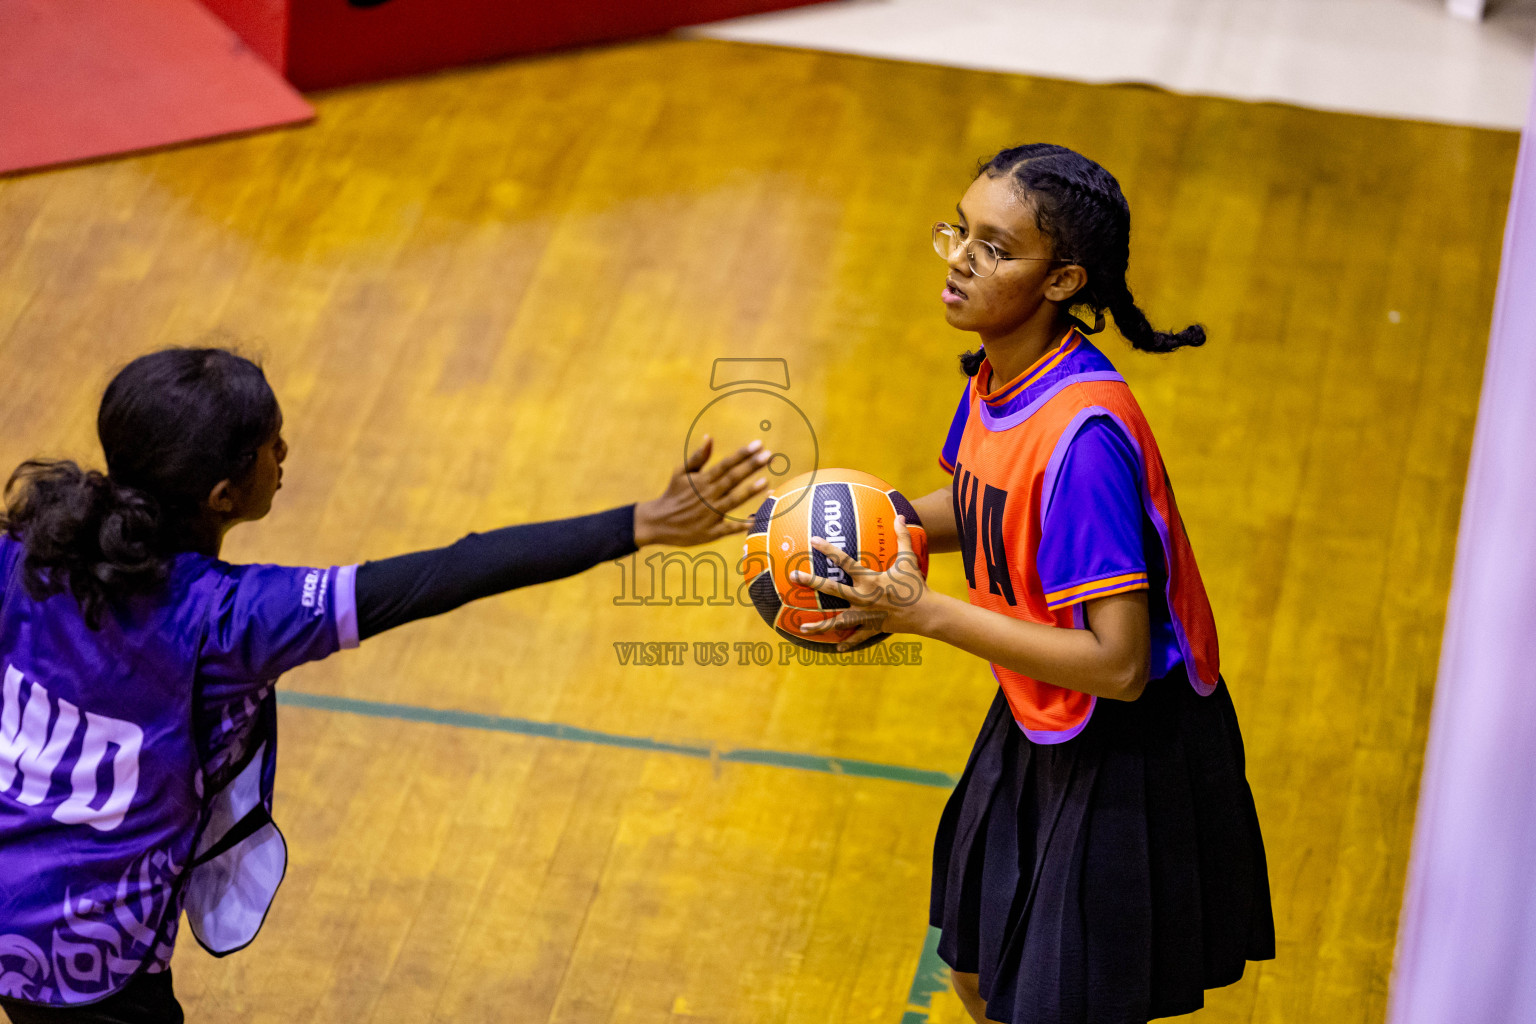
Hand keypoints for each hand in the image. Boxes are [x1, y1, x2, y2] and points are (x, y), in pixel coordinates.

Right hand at [633, 436, 771, 547]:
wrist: (657, 522)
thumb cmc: (673, 494)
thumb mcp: (681, 473)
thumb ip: (698, 457)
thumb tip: (710, 437)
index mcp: (702, 480)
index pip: (725, 464)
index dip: (742, 454)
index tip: (758, 444)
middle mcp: (708, 495)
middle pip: (732, 479)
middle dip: (750, 467)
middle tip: (768, 456)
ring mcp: (709, 514)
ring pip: (733, 501)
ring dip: (749, 492)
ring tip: (766, 482)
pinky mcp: (710, 532)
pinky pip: (728, 528)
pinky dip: (741, 525)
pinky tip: (756, 519)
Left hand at [791, 516, 929, 649]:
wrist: (927, 613)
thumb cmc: (917, 585)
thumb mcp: (909, 560)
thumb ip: (902, 537)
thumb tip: (902, 516)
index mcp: (869, 580)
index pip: (844, 562)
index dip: (828, 549)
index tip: (813, 540)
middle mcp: (862, 597)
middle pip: (831, 589)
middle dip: (811, 582)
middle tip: (793, 576)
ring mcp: (865, 615)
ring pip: (837, 621)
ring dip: (820, 625)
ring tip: (802, 628)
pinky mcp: (872, 627)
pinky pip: (857, 637)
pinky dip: (847, 643)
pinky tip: (836, 649)